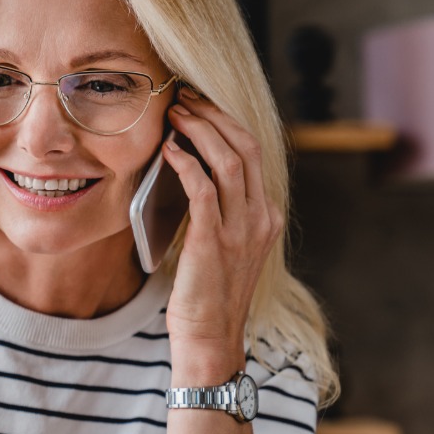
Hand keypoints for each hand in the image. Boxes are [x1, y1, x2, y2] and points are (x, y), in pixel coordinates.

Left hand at [161, 88, 283, 381]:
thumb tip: (187, 171)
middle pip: (245, 147)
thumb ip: (215, 211)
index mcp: (266, 215)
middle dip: (213, 115)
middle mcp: (261, 217)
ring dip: (199, 131)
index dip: (225, 121)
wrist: (208, 336)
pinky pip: (203, 189)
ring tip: (174, 114)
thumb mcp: (221, 245)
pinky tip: (168, 150)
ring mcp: (242, 229)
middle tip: (184, 97)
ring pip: (229, 161)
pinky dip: (186, 163)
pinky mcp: (214, 241)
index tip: (199, 104)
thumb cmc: (204, 292)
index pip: (252, 152)